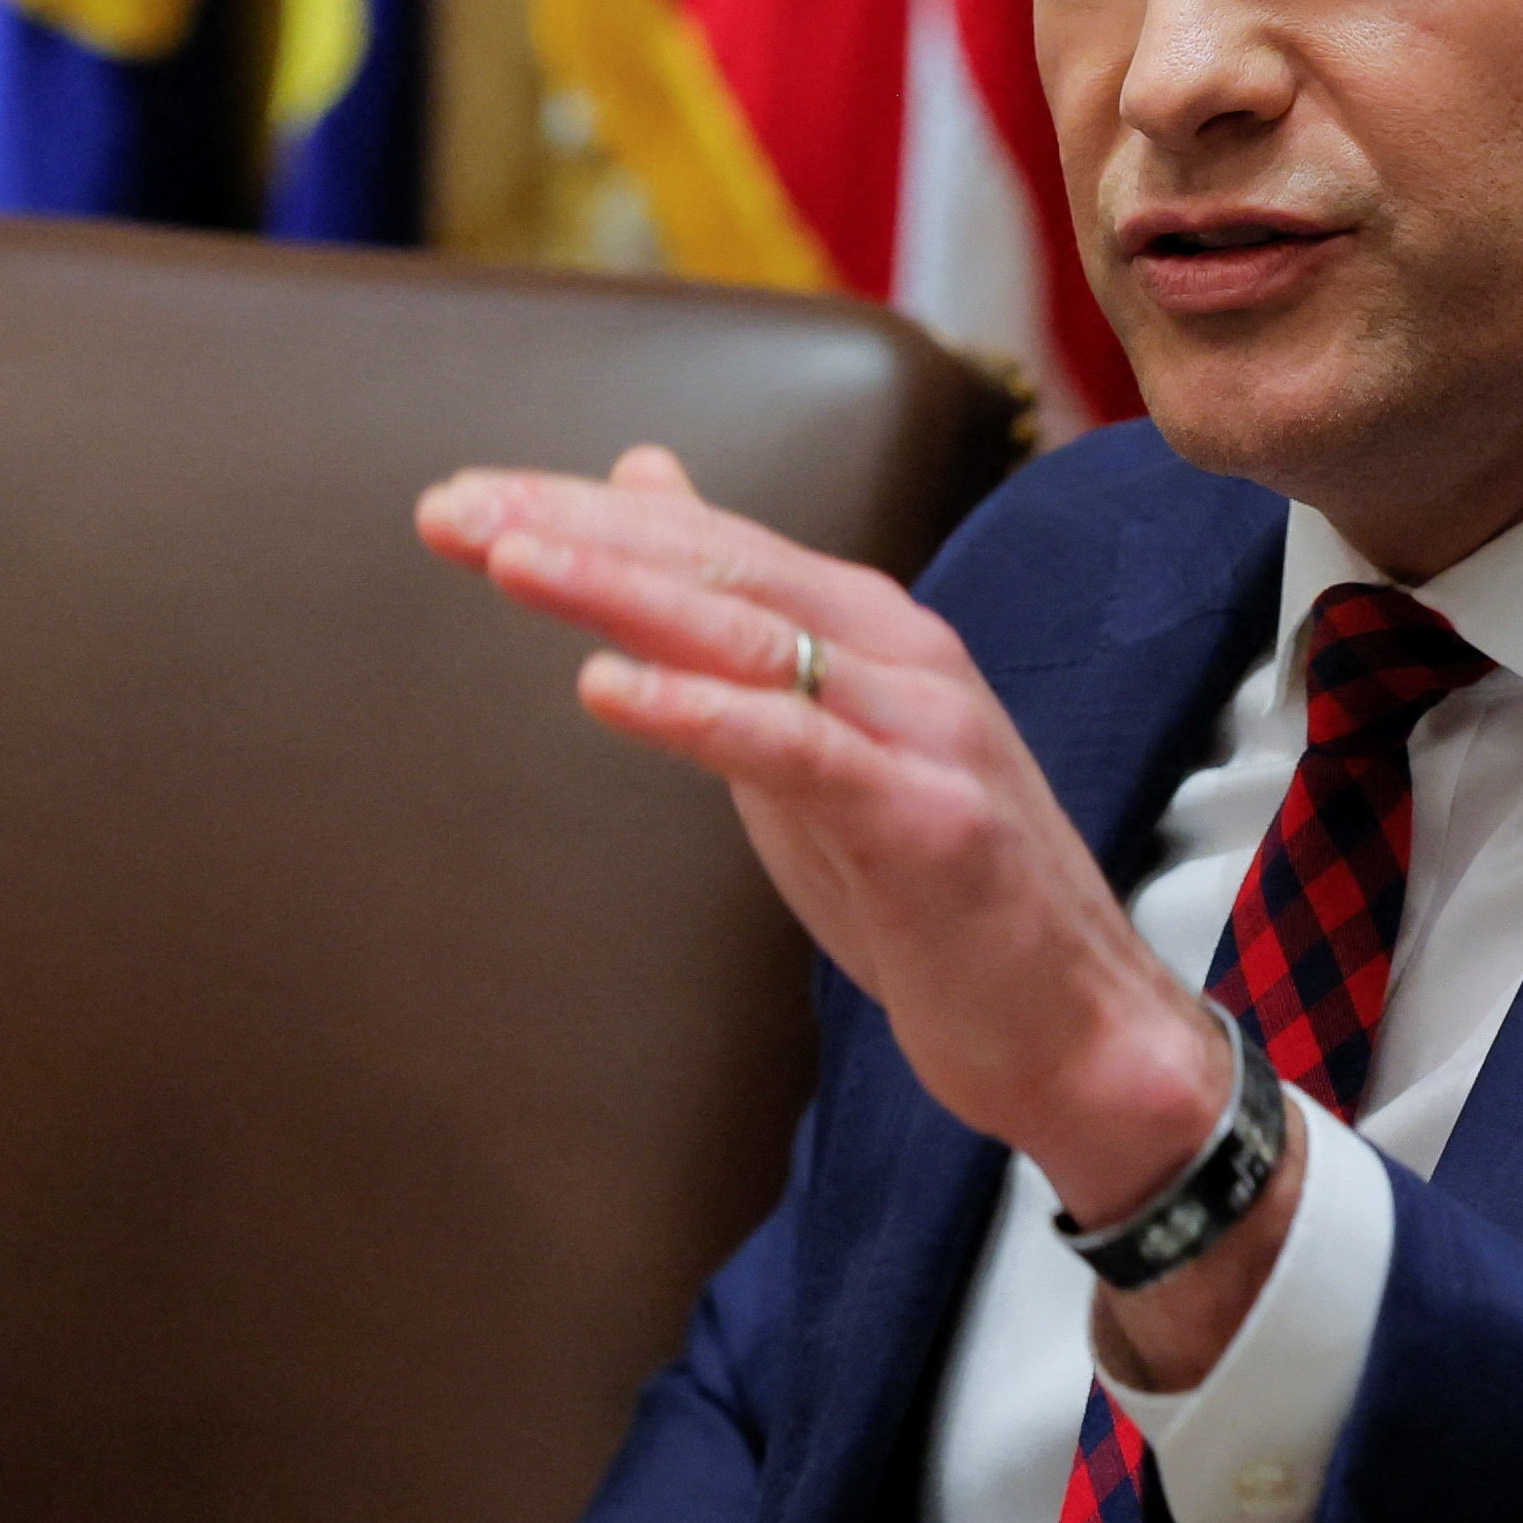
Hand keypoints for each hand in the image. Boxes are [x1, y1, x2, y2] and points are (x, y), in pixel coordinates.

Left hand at [415, 448, 1295, 1381]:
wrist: (1074, 1031)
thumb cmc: (929, 888)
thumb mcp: (810, 742)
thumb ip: (732, 628)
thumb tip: (642, 492)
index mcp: (866, 631)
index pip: (705, 542)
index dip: (578, 514)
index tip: (455, 502)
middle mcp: (900, 655)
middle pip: (719, 565)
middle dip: (577, 530)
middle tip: (449, 509)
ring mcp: (922, 732)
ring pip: (752, 636)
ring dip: (623, 591)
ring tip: (507, 558)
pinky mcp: (930, 822)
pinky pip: (800, 750)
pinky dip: (701, 711)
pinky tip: (606, 687)